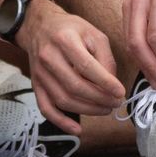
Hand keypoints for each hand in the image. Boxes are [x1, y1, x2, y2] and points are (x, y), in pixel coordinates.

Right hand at [16, 0, 125, 133]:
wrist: (39, 26)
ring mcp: (39, 72)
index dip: (105, 83)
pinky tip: (77, 130)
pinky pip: (46, 108)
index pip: (86, 66)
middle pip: (75, 86)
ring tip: (105, 109)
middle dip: (99, 99)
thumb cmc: (70, 29)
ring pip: (63, 100)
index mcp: (65, 39)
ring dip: (87, 110)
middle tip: (116, 102)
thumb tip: (112, 85)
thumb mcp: (93, 33)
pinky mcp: (35, 84)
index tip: (120, 92)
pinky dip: (61, 122)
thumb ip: (105, 58)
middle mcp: (48, 56)